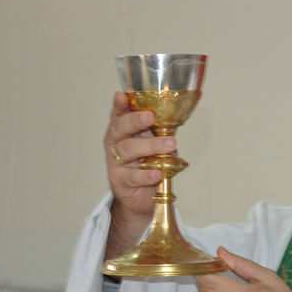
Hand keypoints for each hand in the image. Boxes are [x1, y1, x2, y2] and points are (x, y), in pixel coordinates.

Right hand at [103, 91, 177, 258]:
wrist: (143, 196)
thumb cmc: (149, 164)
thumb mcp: (155, 143)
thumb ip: (160, 130)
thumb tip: (176, 113)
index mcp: (123, 130)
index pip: (119, 114)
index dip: (120, 104)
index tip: (123, 95)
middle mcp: (116, 143)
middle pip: (120, 129)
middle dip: (134, 121)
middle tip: (150, 117)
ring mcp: (115, 163)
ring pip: (128, 150)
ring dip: (150, 146)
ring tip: (169, 145)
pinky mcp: (120, 182)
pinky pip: (132, 177)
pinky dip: (146, 175)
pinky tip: (157, 173)